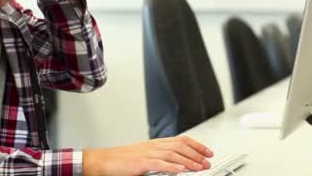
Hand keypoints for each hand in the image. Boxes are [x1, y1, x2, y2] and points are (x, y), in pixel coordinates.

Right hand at [83, 135, 212, 175]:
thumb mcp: (143, 156)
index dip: (196, 145)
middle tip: (208, 160)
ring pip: (172, 154)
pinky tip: (182, 170)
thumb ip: (159, 158)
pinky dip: (172, 166)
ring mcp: (146, 153)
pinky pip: (159, 164)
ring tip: (200, 167)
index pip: (180, 140)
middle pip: (180, 146)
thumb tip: (176, 165)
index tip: (207, 151)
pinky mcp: (140, 162)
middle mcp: (152, 146)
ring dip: (189, 161)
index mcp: (154, 144)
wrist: (102, 161)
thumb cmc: (120, 160)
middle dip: (197, 153)